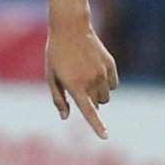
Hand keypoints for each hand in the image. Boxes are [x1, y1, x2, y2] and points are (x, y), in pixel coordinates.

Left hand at [46, 17, 118, 138]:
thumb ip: (59, 99)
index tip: (106, 137)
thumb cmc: (56, 54)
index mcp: (75, 86)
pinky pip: (114, 84)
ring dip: (98, 94)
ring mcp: (103, 72)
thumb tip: (65, 117)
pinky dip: (107, 84)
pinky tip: (96, 71)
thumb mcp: (51, 76)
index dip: (97, 126)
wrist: (70, 27)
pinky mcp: (111, 65)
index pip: (89, 111)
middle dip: (90, 102)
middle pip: (97, 105)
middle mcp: (91, 81)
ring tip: (85, 77)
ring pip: (106, 96)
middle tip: (78, 87)